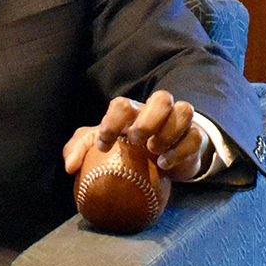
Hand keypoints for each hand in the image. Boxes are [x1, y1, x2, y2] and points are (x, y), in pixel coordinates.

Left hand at [62, 90, 204, 182]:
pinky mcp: (194, 139)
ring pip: (184, 110)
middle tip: (136, 140)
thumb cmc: (124, 151)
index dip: (112, 123)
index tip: (104, 146)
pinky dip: (179, 152)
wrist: (158, 163)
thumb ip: (78, 150)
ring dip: (169, 132)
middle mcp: (157, 112)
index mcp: (132, 112)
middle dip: (148, 120)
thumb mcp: (96, 149)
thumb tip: (70, 166)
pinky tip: (164, 165)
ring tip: (154, 151)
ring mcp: (178, 124)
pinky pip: (195, 138)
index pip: (123, 104)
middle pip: (162, 98)